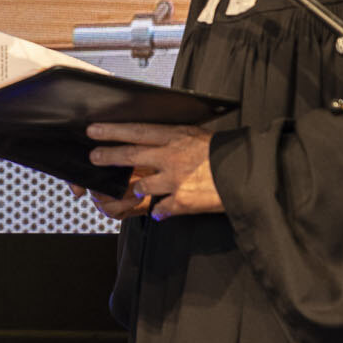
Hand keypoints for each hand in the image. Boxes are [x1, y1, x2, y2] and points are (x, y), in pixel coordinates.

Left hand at [85, 122, 223, 220]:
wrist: (249, 174)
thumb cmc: (227, 152)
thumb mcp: (199, 136)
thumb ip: (176, 138)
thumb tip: (158, 138)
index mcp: (176, 137)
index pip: (136, 131)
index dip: (112, 131)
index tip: (94, 130)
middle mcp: (171, 157)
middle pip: (131, 155)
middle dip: (109, 156)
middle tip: (94, 156)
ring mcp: (175, 180)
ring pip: (141, 187)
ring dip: (137, 190)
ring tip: (136, 191)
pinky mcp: (182, 201)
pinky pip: (160, 209)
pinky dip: (160, 211)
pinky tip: (160, 212)